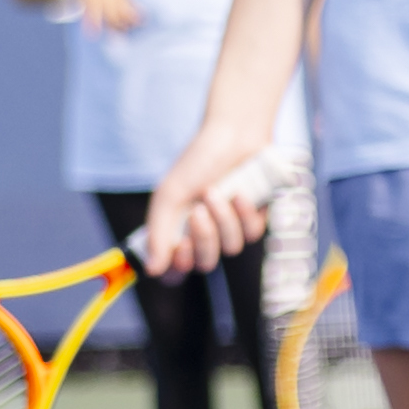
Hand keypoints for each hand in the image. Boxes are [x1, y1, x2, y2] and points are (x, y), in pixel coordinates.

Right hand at [136, 131, 278, 276]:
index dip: (179, 267)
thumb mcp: (170, 195)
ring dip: (223, 220)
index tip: (179, 248)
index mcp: (179, 229)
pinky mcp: (256, 219)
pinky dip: (244, 213)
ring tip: (216, 191)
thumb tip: (152, 271)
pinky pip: (252, 234)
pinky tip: (239, 192)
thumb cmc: (197, 162)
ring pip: (230, 248)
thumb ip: (159, 232)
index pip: (177, 268)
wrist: (234, 136)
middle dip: (203, 238)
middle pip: (206, 263)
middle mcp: (205, 233)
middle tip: (199, 211)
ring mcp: (232, 227)